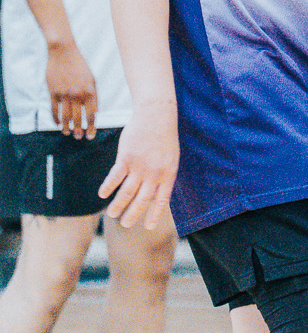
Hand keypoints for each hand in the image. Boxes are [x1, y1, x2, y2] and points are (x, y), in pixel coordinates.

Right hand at [46, 40, 97, 138]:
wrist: (64, 52)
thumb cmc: (80, 65)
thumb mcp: (92, 79)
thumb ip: (94, 96)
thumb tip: (96, 113)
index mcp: (89, 91)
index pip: (91, 115)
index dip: (91, 128)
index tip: (90, 136)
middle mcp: (77, 94)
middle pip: (78, 119)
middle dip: (79, 131)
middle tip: (79, 138)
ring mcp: (64, 94)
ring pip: (65, 117)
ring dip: (67, 128)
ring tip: (68, 133)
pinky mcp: (53, 92)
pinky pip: (54, 110)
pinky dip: (55, 119)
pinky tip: (57, 124)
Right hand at [98, 104, 178, 229]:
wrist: (156, 114)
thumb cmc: (164, 135)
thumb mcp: (171, 156)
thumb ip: (164, 174)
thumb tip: (157, 192)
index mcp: (167, 174)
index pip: (161, 201)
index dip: (154, 215)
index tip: (147, 227)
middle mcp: (154, 173)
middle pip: (142, 201)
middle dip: (133, 215)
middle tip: (125, 223)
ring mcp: (140, 166)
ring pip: (126, 193)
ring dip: (118, 205)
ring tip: (112, 214)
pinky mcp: (126, 157)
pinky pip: (115, 177)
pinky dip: (108, 187)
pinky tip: (102, 194)